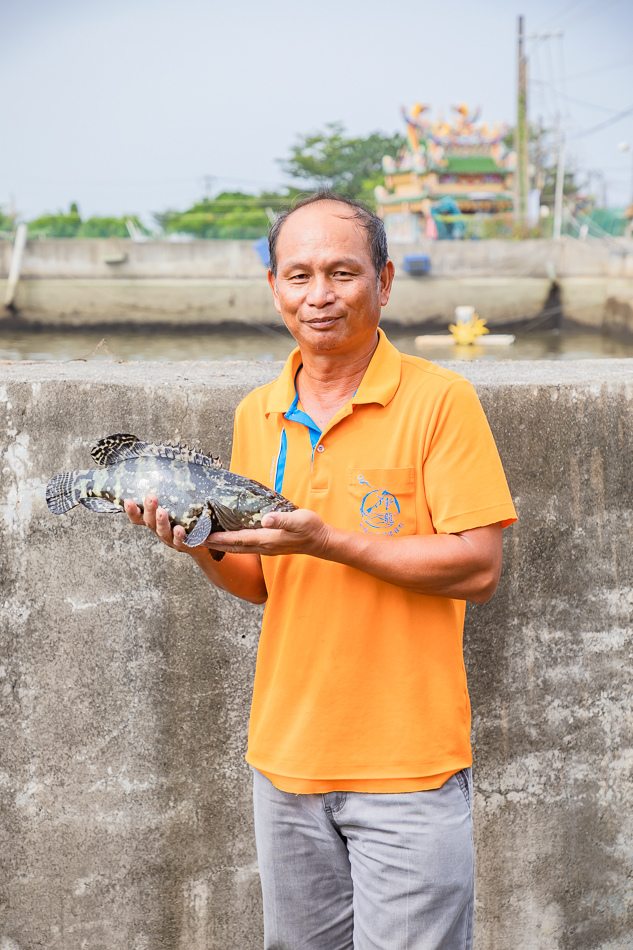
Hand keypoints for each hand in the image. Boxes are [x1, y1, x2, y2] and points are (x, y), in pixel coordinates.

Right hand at [124, 494, 198, 553]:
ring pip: (163, 532)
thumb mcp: (174, 505)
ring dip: (161, 522)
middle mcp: (159, 531)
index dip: (132, 510)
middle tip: (151, 497)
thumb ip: (169, 491)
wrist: (201, 542)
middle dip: (149, 510)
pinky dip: (180, 536)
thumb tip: (166, 465)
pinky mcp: (185, 545)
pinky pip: (182, 542)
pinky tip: (180, 529)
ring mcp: (171, 539)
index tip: (127, 500)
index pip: (138, 517)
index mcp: (154, 521)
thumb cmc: (183, 519)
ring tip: (162, 512)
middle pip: (150, 522)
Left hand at [204, 508, 330, 557]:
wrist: (320, 541)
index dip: (220, 538)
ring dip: (222, 544)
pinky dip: (234, 543)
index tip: (204, 536)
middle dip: (215, 543)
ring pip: (238, 548)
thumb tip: (266, 519)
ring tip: (207, 539)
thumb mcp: (298, 520)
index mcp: (266, 539)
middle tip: (196, 539)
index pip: (237, 539)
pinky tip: (230, 537)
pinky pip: (246, 546)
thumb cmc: (310, 529)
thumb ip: (282, 519)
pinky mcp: (269, 546)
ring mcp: (265, 548)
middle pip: (233, 547)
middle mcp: (263, 546)